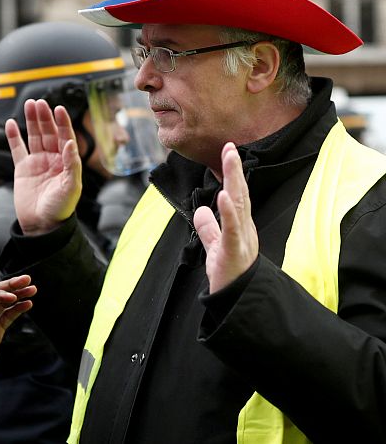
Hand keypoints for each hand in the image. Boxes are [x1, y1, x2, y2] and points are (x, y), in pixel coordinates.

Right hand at [5, 99, 81, 234]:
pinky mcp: (22, 169)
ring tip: (29, 105)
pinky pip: (17, 149)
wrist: (41, 225)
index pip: (65, 137)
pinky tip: (12, 123)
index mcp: (66, 162)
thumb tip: (71, 142)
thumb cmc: (60, 209)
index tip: (58, 109)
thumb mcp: (71, 187)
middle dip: (44, 117)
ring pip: (34, 136)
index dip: (62, 122)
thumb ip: (72, 164)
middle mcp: (52, 159)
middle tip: (39, 103)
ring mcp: (36, 163)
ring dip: (31, 121)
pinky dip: (13, 136)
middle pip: (48, 132)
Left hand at [193, 142, 258, 292]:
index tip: (228, 152)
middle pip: (241, 194)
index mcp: (240, 226)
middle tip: (230, 147)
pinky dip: (227, 213)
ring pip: (239, 206)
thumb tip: (201, 211)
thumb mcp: (215, 246)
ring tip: (230, 160)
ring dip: (234, 182)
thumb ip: (208, 229)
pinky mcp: (235, 251)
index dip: (232, 174)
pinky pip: (231, 230)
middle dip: (235, 170)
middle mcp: (244, 228)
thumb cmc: (229, 273)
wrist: (237, 299)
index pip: (236, 195)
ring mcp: (241, 239)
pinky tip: (222, 196)